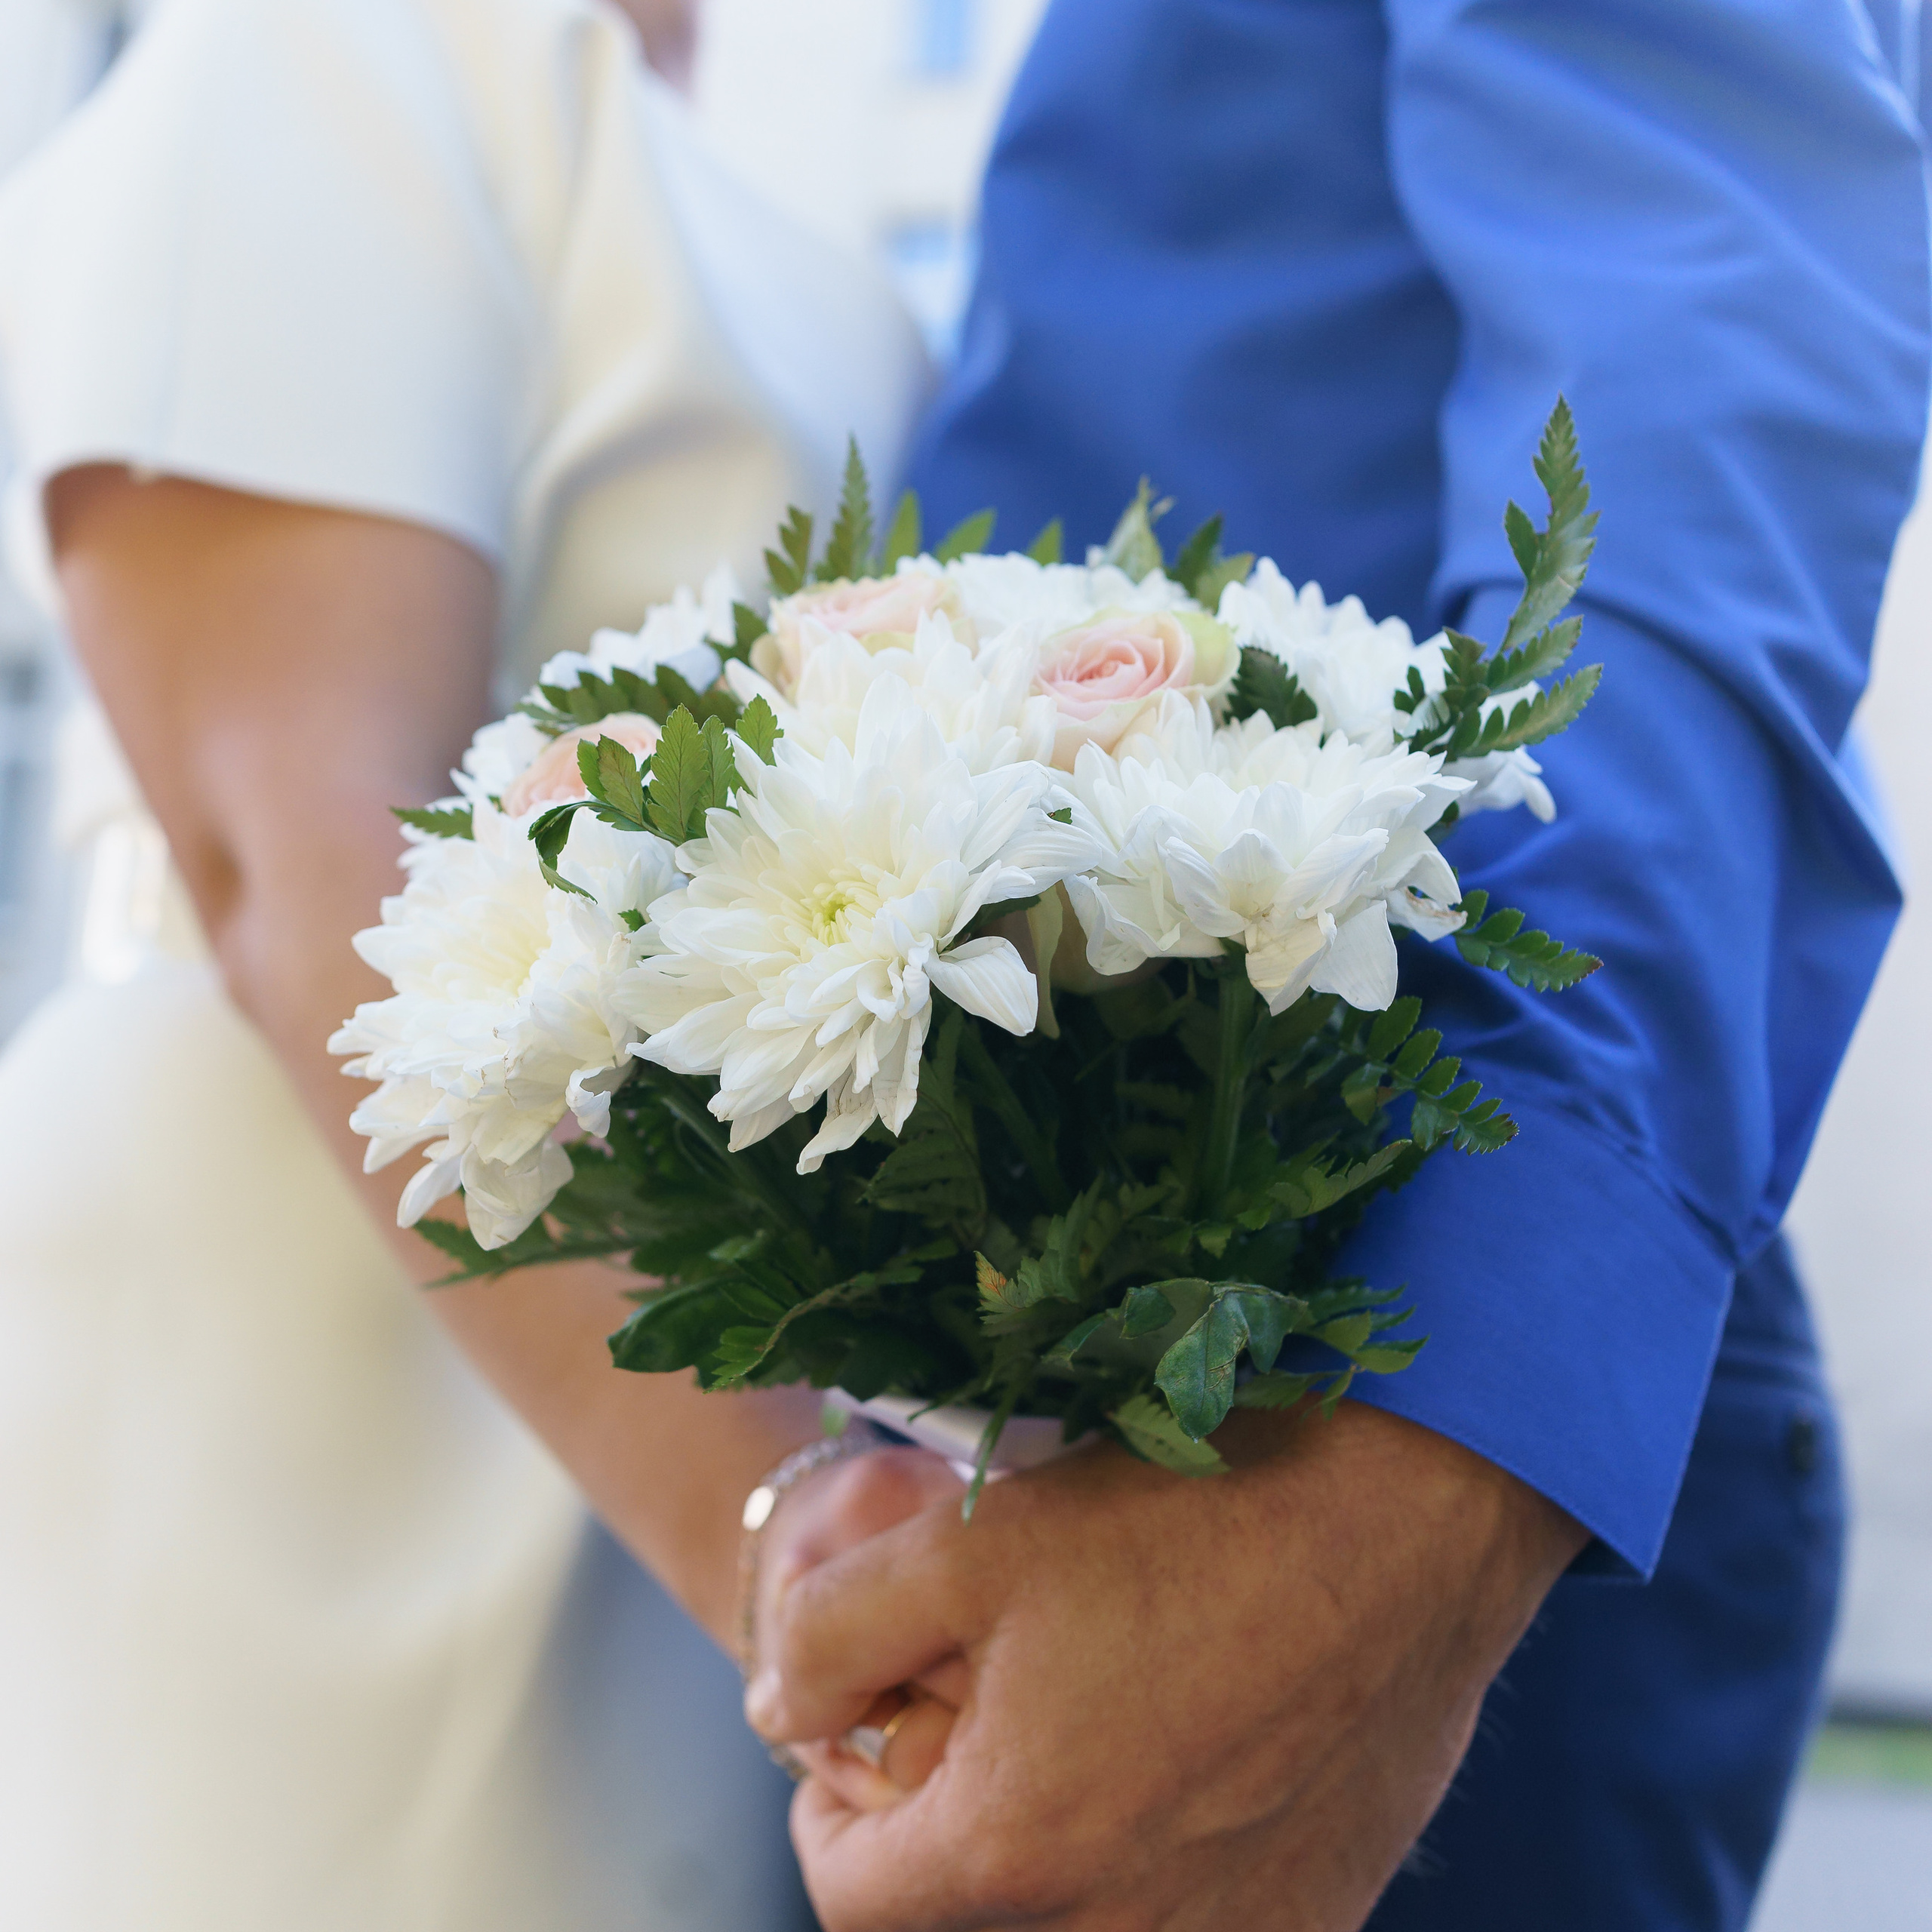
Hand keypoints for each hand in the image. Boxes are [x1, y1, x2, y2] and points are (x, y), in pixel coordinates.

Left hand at [750, 1403, 1586, 1930]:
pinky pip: (1201, 1916)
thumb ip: (829, 1636)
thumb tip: (775, 1712)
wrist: (1408, 1519)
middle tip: (969, 1728)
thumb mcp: (965, 1537)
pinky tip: (1182, 1755)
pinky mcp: (1322, 1914)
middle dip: (945, 1839)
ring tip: (1077, 1731)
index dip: (828, 1816)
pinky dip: (1162, 1864)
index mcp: (1019, 1856)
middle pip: (975, 1922)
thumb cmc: (1186, 1517)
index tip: (853, 1750)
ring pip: (1089, 1925)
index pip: (853, 1902)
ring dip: (1055, 1857)